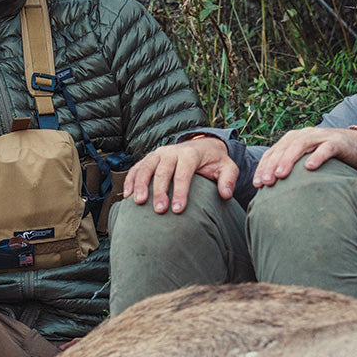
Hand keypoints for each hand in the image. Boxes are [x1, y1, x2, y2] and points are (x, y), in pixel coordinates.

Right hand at [123, 136, 238, 213]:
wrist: (202, 146)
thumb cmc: (214, 161)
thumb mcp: (227, 167)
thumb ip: (229, 179)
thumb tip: (226, 194)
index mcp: (190, 154)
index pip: (183, 173)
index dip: (180, 191)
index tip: (178, 210)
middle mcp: (172, 151)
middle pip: (163, 171)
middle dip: (159, 191)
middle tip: (159, 210)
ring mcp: (158, 154)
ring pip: (146, 167)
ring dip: (141, 185)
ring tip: (139, 203)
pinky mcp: (150, 158)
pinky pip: (137, 168)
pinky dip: (131, 180)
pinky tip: (128, 195)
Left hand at [252, 126, 356, 186]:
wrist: (355, 145)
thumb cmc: (325, 157)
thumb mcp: (305, 161)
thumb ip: (291, 170)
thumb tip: (271, 191)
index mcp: (292, 139)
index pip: (273, 152)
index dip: (263, 167)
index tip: (257, 185)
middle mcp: (303, 135)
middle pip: (283, 148)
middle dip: (272, 165)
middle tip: (266, 182)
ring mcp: (319, 137)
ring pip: (300, 145)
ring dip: (289, 160)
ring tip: (281, 175)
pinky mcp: (336, 142)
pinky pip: (325, 148)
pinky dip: (317, 156)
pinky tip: (310, 167)